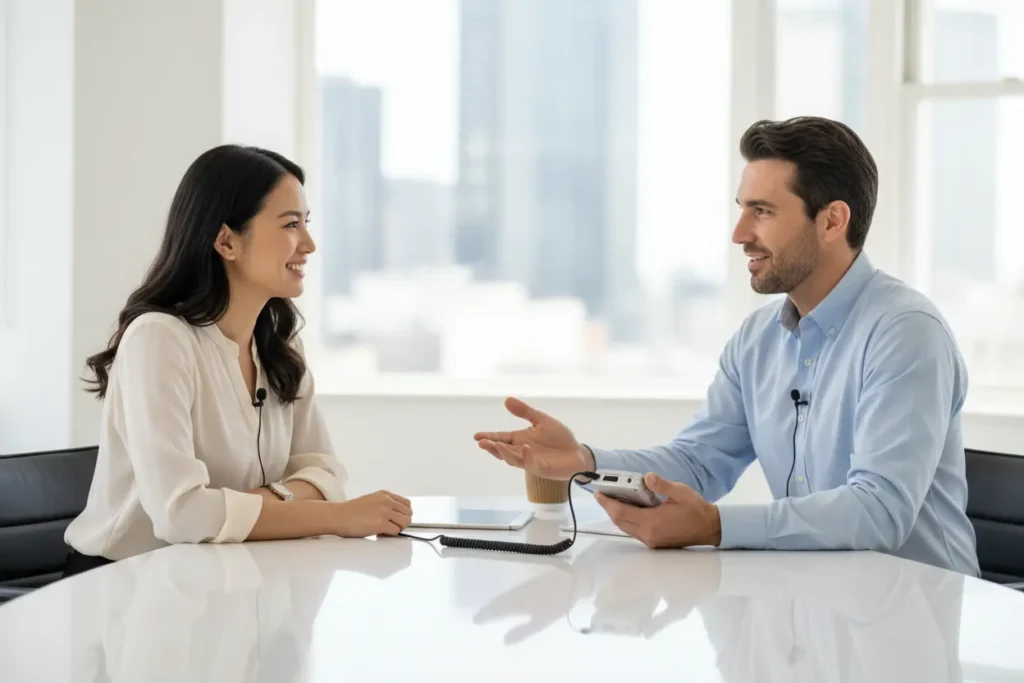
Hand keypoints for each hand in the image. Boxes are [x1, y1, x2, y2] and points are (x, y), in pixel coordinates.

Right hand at [333, 491, 412, 537]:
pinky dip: (390, 535)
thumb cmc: (350, 512)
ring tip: (385, 531)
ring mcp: (384, 511)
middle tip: (391, 527)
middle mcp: (387, 501)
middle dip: (402, 522)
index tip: (396, 520)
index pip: (406, 504)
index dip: (403, 514)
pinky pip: (396, 531)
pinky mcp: (381, 523)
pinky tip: (379, 534)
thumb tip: (396, 517)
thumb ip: (384, 505)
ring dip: (397, 529)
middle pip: (408, 513)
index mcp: (384, 494)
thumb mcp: (371, 501)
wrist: (337, 516)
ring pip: (405, 522)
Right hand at [473, 397, 591, 479]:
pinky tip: (525, 448)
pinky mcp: (542, 468)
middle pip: (503, 451)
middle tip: (481, 442)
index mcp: (520, 439)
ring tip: (497, 445)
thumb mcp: (541, 420)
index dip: (489, 437)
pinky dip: (527, 457)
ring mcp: (531, 461)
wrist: (577, 453)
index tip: (476, 436)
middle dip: (492, 447)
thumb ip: (525, 412)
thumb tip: (507, 399)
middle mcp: (522, 451)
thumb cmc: (559, 437)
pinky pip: (531, 464)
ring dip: (505, 453)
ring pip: (513, 459)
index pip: (501, 438)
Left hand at [596, 473, 721, 548]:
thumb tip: (646, 477)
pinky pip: (634, 531)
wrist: (710, 528)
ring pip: (626, 527)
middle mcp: (649, 534)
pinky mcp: (654, 542)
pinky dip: (627, 519)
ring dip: (618, 514)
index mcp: (652, 522)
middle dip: (609, 508)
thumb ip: (661, 484)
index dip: (607, 503)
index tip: (599, 493)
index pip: (621, 513)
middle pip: (620, 521)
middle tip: (602, 494)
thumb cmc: (696, 510)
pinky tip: (629, 509)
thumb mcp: (679, 492)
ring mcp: (651, 540)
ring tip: (613, 499)